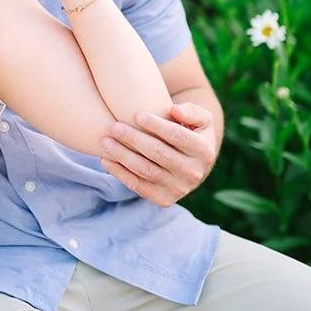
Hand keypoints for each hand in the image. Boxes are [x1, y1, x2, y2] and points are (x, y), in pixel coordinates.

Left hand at [99, 102, 216, 207]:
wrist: (190, 163)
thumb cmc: (191, 132)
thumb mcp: (201, 119)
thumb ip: (192, 111)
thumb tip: (175, 111)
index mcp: (205, 152)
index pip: (179, 137)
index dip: (157, 125)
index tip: (136, 114)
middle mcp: (194, 174)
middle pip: (159, 154)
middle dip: (134, 139)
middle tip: (114, 127)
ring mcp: (179, 189)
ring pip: (146, 170)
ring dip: (122, 156)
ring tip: (105, 141)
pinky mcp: (164, 200)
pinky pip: (138, 186)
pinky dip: (120, 173)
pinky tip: (106, 159)